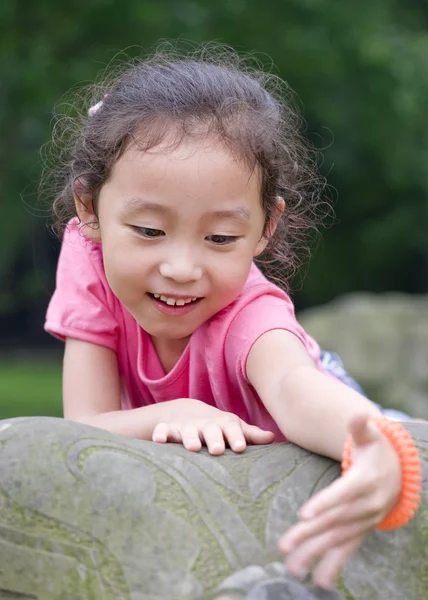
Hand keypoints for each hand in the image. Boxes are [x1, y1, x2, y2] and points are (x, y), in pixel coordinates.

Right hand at [152, 398, 273, 454]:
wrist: (186, 412)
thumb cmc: (217, 427)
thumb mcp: (233, 428)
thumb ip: (250, 434)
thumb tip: (272, 437)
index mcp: (223, 425)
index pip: (232, 429)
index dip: (236, 437)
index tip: (240, 447)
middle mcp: (205, 425)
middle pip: (210, 430)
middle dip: (213, 438)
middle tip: (217, 450)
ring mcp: (186, 427)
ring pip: (187, 431)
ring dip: (189, 438)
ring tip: (191, 447)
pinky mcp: (168, 430)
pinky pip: (163, 431)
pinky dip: (160, 434)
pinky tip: (158, 440)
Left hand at [278, 414, 401, 589]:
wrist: (397, 474)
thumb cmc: (375, 450)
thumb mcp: (370, 436)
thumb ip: (360, 427)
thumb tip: (359, 414)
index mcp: (364, 481)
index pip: (343, 494)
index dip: (324, 503)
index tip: (304, 514)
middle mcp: (366, 506)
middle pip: (334, 521)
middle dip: (308, 534)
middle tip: (284, 545)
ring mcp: (364, 522)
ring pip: (337, 540)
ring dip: (314, 554)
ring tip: (291, 567)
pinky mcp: (361, 531)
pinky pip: (348, 550)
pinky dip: (334, 565)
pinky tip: (319, 580)